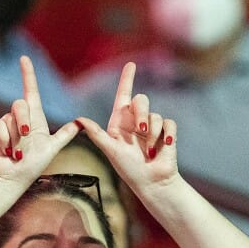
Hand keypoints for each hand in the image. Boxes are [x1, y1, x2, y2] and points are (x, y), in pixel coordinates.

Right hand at [0, 56, 79, 187]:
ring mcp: (4, 124)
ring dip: (16, 137)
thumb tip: (80, 123)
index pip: (31, 92)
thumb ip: (64, 135)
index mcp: (34, 120)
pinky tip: (6, 151)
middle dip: (24, 120)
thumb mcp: (52, 149)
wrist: (10, 180)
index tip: (24, 59)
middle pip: (21, 104)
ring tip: (16, 153)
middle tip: (26, 137)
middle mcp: (18, 119)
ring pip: (10, 116)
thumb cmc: (30, 168)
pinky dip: (4, 140)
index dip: (28, 75)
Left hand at [75, 62, 178, 192]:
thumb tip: (78, 119)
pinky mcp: (167, 133)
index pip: (124, 96)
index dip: (127, 79)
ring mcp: (152, 127)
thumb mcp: (111, 151)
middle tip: (140, 131)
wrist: (152, 183)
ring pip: (156, 114)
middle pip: (141, 100)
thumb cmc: (129, 170)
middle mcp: (135, 122)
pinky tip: (166, 145)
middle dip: (141, 113)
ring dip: (152, 134)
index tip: (131, 64)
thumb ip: (97, 135)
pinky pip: (169, 123)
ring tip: (149, 152)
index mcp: (120, 123)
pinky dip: (167, 134)